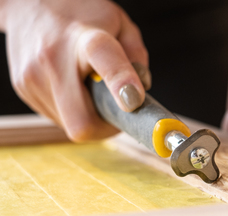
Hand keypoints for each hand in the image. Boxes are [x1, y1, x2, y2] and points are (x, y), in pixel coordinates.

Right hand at [2, 0, 149, 140]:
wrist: (29, 2)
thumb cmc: (82, 15)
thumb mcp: (120, 25)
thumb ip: (136, 58)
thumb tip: (139, 95)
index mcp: (87, 38)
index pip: (103, 59)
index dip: (121, 84)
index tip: (133, 101)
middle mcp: (54, 58)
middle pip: (82, 122)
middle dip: (105, 126)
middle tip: (116, 112)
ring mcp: (33, 76)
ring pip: (71, 126)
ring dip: (89, 118)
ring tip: (90, 89)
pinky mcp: (23, 87)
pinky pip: (57, 117)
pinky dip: (71, 111)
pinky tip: (72, 87)